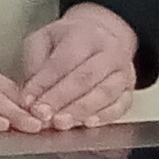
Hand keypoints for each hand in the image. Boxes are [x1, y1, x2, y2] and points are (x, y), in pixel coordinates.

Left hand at [12, 4, 141, 131]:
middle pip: (86, 78)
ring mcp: (124, 72)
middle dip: (62, 99)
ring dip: (81, 111)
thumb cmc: (68, 40)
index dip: (44, 83)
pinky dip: (104, 117)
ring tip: (61, 123)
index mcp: (84, 35)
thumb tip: (30, 94)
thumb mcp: (44, 39)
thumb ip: (35, 64)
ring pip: (105, 93)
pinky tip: (87, 124)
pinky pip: (121, 106)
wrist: (102, 35)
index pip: (63, 62)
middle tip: (43, 115)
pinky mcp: (130, 90)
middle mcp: (109, 52)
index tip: (28, 101)